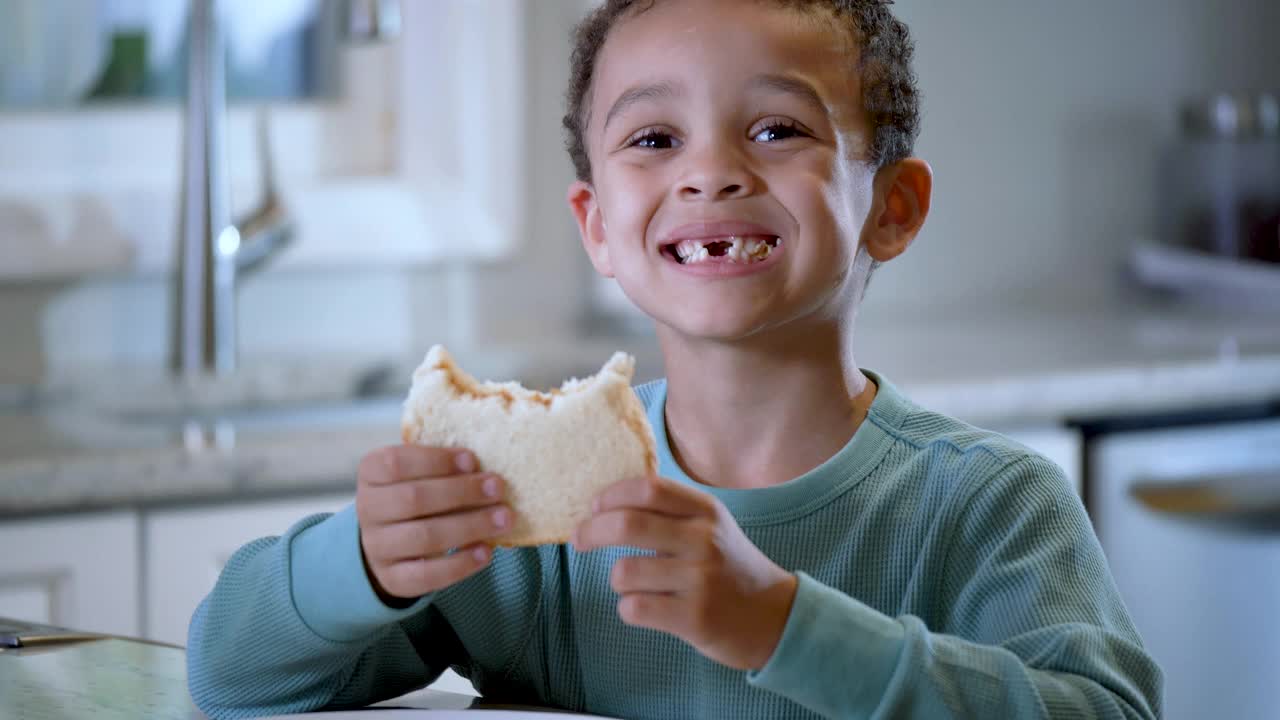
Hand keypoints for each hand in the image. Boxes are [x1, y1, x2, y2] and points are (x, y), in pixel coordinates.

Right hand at [356, 445, 511, 602]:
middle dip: (461, 492)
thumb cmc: (416, 494)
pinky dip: (460, 563)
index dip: (436, 460)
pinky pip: (426, 575)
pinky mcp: (392, 579)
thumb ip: (444, 467)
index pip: (395, 463)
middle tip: (497, 488)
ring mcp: (377, 547)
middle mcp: (368, 509)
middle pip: (413, 499)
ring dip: (470, 526)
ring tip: (504, 519)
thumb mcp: (419, 472)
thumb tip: (488, 472)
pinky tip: (486, 551)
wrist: (389, 540)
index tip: (472, 460)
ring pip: (423, 537)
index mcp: (371, 473)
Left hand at [572, 475, 798, 669]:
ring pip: (624, 572)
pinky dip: (629, 609)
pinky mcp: (694, 618)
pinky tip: (645, 608)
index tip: (594, 507)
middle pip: (626, 524)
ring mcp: (700, 580)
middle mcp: (704, 540)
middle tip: (579, 539)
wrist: (774, 617)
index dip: (611, 495)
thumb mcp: (710, 527)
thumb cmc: (729, 567)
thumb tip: (604, 503)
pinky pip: (634, 608)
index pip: (648, 488)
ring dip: (618, 580)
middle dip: (591, 531)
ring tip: (634, 585)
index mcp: (706, 511)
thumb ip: (669, 511)